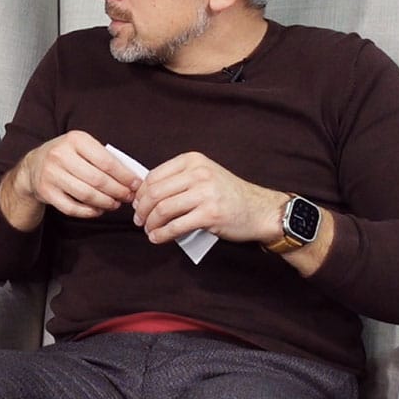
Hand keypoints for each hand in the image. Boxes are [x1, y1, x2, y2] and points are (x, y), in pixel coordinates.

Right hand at [0, 131, 139, 230]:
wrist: (33, 165)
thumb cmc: (66, 156)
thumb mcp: (83, 147)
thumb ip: (104, 158)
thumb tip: (132, 178)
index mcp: (75, 140)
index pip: (106, 161)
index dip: (124, 176)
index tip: (136, 184)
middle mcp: (60, 155)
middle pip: (98, 180)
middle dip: (118, 191)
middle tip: (128, 197)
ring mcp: (51, 174)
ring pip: (86, 195)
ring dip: (106, 202)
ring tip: (116, 204)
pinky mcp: (46, 192)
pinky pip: (72, 208)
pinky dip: (89, 211)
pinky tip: (99, 210)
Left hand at [131, 151, 286, 244]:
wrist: (260, 210)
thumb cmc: (227, 195)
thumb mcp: (203, 176)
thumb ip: (178, 180)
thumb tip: (143, 196)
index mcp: (193, 160)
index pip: (154, 176)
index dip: (141, 193)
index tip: (137, 204)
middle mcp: (199, 173)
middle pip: (155, 193)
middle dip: (142, 209)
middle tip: (139, 220)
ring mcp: (206, 193)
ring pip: (163, 209)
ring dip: (150, 223)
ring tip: (148, 230)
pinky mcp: (210, 215)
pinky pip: (176, 226)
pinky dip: (162, 234)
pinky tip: (157, 238)